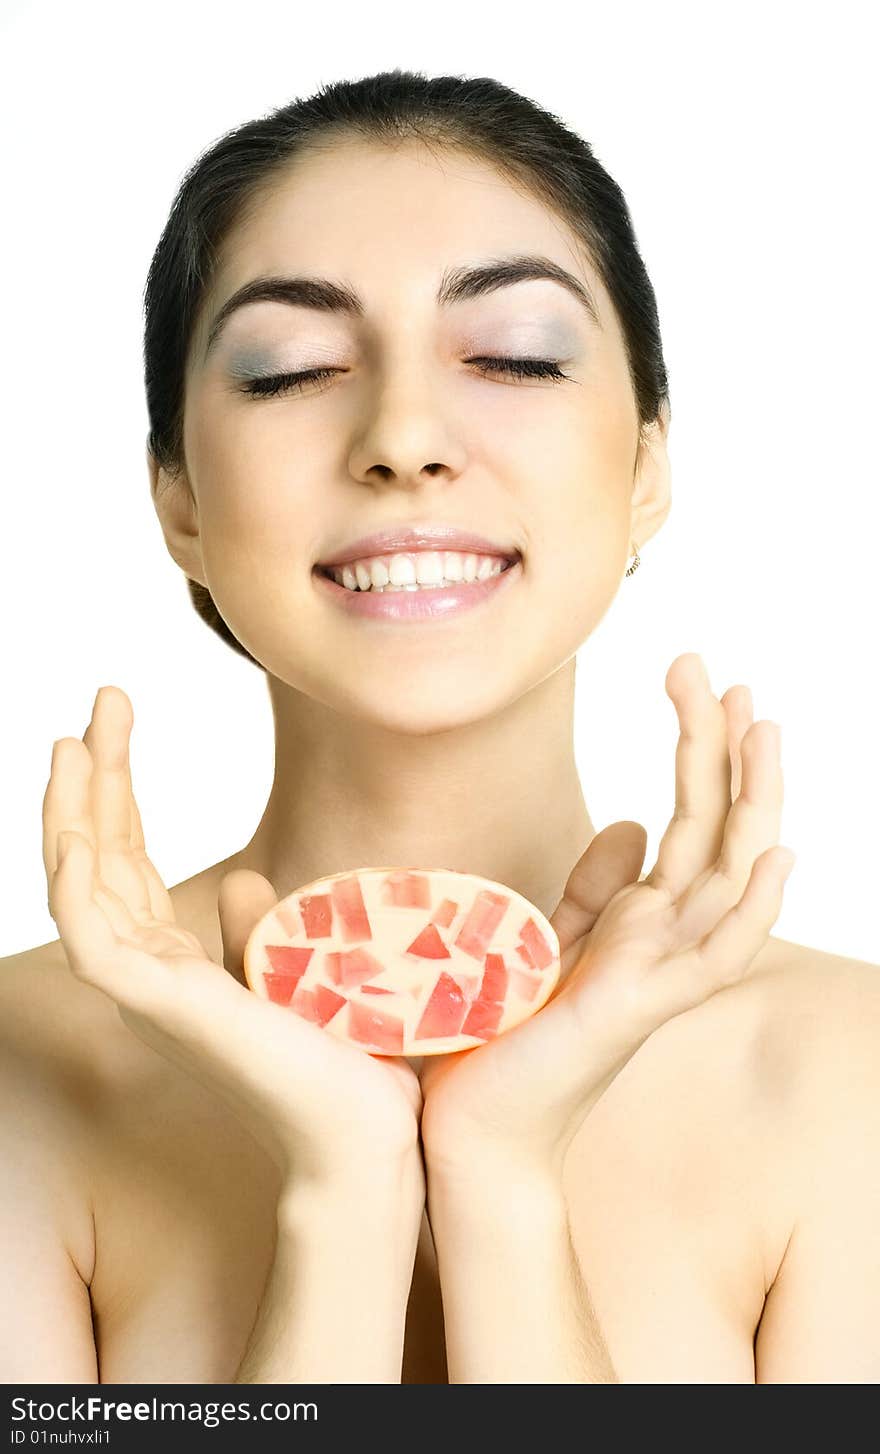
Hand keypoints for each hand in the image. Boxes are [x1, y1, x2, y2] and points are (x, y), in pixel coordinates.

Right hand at [43, 686, 423, 1186]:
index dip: (117, 794)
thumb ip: (257, 923)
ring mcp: (148, 991)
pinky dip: (76, 880)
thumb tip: (240, 875)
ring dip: (73, 809)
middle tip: (104, 701)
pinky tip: (77, 826)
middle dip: (96, 778)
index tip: (117, 724)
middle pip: (102, 858)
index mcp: (179, 962)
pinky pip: (93, 936)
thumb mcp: (295, 964)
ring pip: (83, 885)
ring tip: (75, 737)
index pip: (129, 863)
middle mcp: (152, 973)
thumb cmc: (340, 1057)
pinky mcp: (159, 1005)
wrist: (365, 1127)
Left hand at [420, 653, 794, 1178]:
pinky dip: (750, 907)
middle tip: (725, 674)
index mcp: (644, 918)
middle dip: (724, 749)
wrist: (476, 1125)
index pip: (689, 816)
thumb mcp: (548, 939)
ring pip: (729, 874)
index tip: (696, 678)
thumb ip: (594, 888)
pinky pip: (715, 956)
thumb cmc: (507, 1039)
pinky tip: (774, 854)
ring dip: (753, 800)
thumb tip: (627, 821)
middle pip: (716, 828)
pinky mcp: (638, 1007)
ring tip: (762, 725)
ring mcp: (660, 973)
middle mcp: (664, 939)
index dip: (699, 747)